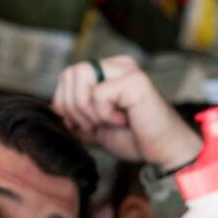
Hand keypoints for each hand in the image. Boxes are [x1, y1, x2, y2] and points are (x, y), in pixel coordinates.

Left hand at [51, 55, 200, 169]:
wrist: (162, 152)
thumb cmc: (134, 139)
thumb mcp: (95, 129)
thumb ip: (75, 118)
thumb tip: (55, 110)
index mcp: (107, 72)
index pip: (67, 75)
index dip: (64, 102)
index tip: (80, 124)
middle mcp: (117, 65)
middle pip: (70, 73)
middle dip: (72, 106)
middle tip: (91, 125)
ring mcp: (127, 70)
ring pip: (81, 78)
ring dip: (86, 109)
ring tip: (105, 122)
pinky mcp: (135, 81)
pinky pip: (99, 94)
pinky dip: (104, 114)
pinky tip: (123, 121)